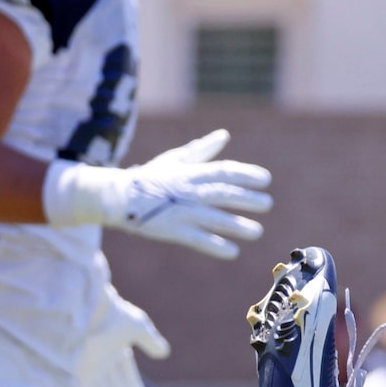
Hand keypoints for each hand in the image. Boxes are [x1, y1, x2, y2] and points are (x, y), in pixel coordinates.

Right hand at [42, 128, 271, 259]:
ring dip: (237, 225)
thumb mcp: (174, 159)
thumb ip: (201, 150)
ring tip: (258, 231)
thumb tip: (224, 135)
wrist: (118, 197)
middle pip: (223, 193)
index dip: (246, 174)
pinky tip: (233, 252)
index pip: (223, 171)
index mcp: (190, 173)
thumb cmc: (149, 177)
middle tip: (267, 203)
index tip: (265, 179)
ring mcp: (180, 211)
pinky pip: (197, 239)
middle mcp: (188, 191)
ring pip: (214, 218)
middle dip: (247, 198)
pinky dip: (215, 245)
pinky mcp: (172, 231)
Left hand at [75, 294, 171, 386]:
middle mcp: (102, 358)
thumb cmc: (114, 317)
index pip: (126, 374)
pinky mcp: (79, 373)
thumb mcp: (138, 327)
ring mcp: (90, 366)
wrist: (88, 316)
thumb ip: (151, 340)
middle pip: (116, 386)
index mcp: (115, 347)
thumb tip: (164, 352)